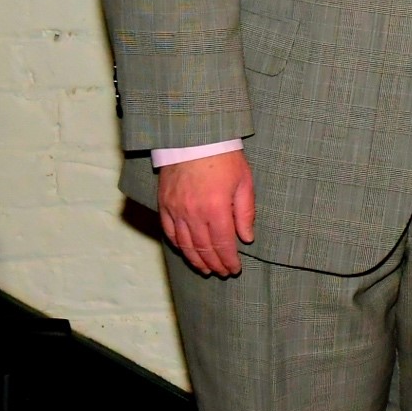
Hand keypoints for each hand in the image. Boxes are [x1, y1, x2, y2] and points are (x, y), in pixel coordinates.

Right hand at [159, 150, 255, 277]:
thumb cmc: (224, 157)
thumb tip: (247, 238)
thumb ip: (245, 212)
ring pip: (185, 245)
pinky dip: (178, 245)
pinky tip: (186, 252)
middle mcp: (194, 213)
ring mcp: (176, 210)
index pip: (223, 244)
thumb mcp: (244, 182)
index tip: (235, 269)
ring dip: (196, 260)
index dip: (229, 260)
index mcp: (216, 209)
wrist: (194, 137)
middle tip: (222, 273)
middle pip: (204, 248)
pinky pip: (169, 232)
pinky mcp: (164, 204)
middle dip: (215, 264)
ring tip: (206, 269)